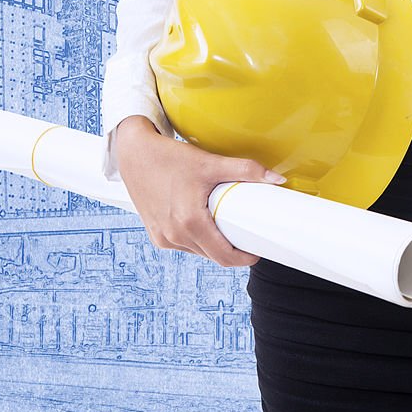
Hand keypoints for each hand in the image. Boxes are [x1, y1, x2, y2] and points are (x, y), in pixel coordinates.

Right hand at [114, 115, 287, 265]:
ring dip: (214, 245)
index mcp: (189, 222)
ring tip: (226, 226)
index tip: (257, 251)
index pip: (224, 256)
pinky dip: (197, 239)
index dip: (244, 258)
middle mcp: (174, 235)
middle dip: (232, 250)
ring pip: (199, 252)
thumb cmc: (170, 157)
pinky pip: (184, 245)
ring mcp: (163, 237)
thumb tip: (277, 179)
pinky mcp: (156, 235)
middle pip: (213, 256)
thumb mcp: (210, 163)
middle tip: (246, 235)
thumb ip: (246, 170)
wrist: (134, 153)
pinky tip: (204, 223)